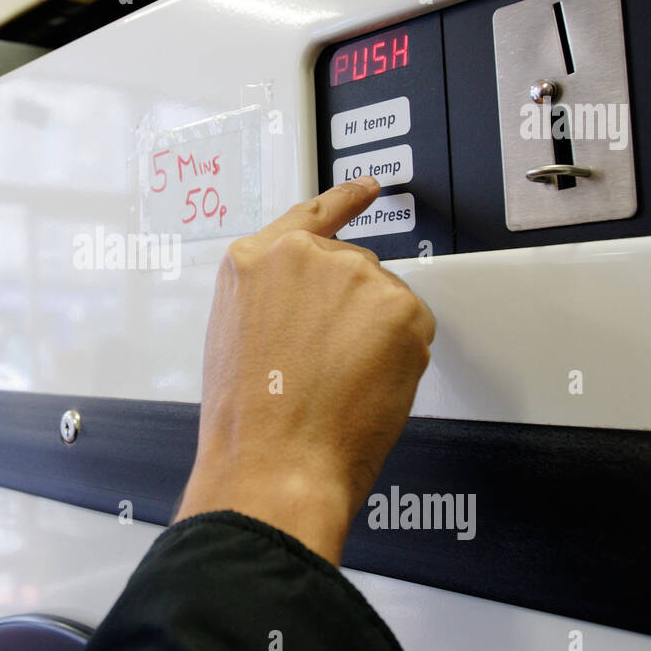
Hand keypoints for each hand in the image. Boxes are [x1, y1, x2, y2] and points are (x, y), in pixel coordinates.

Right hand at [175, 175, 435, 563]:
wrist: (274, 462)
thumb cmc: (249, 422)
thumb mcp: (236, 339)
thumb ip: (272, 300)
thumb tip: (306, 308)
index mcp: (255, 260)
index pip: (311, 214)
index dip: (346, 199)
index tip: (369, 188)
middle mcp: (304, 255)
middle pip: (355, 269)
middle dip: (353, 313)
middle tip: (330, 365)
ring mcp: (353, 276)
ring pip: (385, 302)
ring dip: (375, 338)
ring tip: (336, 383)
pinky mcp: (398, 306)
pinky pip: (414, 330)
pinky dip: (401, 360)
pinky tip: (364, 385)